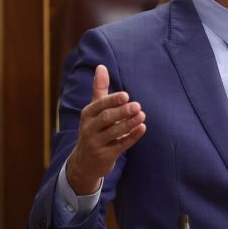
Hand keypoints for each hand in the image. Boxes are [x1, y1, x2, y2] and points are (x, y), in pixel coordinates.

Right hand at [66, 65, 146, 194]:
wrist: (84, 162)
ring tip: (142, 115)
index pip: (98, 105)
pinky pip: (120, 146)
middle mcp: (89, 128)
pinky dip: (132, 137)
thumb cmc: (94, 129)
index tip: (126, 95)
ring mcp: (96, 143)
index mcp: (87, 115)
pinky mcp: (105, 156)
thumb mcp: (94, 110)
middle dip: (121, 112)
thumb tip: (101, 66)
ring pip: (113, 132)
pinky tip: (142, 128)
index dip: (112, 101)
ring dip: (129, 124)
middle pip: (106, 119)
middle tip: (138, 105)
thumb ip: (99, 89)